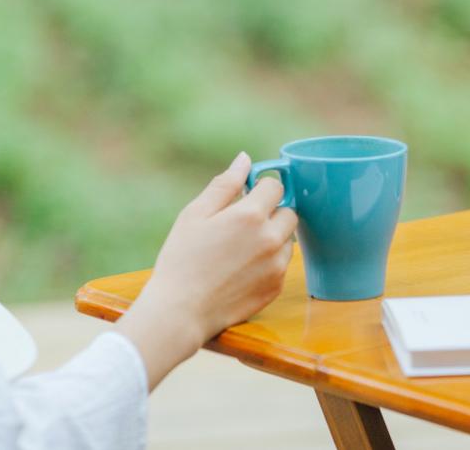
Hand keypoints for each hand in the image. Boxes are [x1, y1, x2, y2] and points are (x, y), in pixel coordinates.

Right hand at [114, 152, 296, 389]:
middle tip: (243, 224)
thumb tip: (244, 159)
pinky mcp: (276, 286)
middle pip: (288, 212)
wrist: (181, 310)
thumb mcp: (195, 214)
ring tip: (240, 249)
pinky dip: (269, 261)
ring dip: (273, 236)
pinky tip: (242, 268)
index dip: (260, 188)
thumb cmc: (182, 259)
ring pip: (288, 239)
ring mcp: (277, 265)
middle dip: (271, 212)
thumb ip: (224, 184)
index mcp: (250, 215)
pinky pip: (282, 263)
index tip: (246, 196)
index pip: (275, 186)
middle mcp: (271, 238)